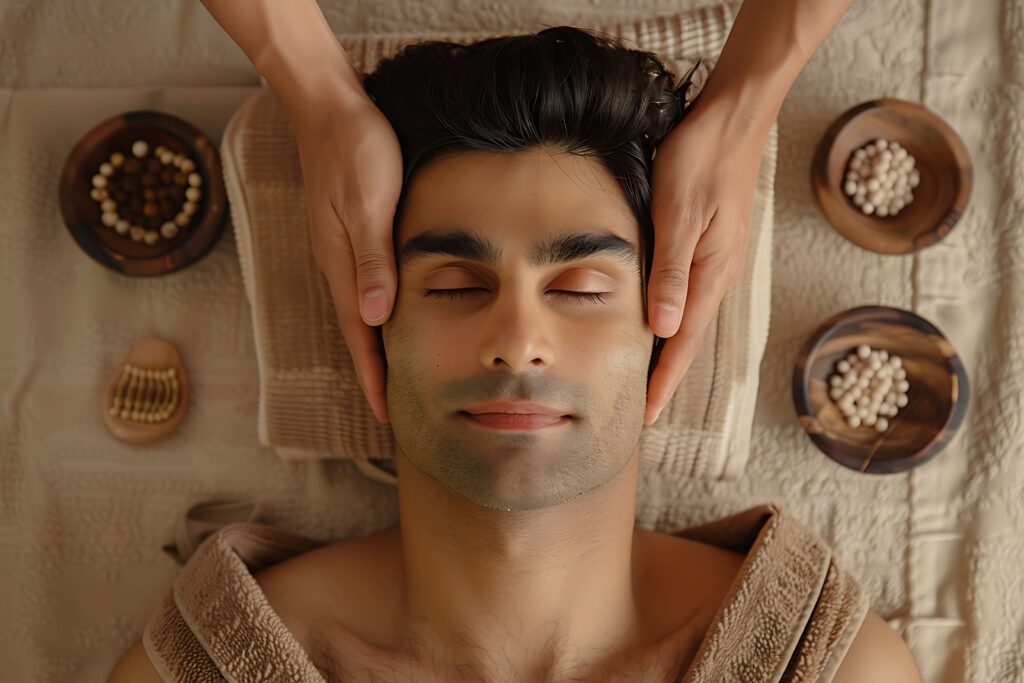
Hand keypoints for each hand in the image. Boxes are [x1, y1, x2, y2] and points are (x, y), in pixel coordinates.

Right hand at [288, 84, 402, 423]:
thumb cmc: (355, 150)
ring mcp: (341, 249)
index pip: (359, 335)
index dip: (374, 375)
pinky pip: (363, 286)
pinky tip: (389, 316)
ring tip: (395, 375)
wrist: (328, 106)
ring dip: (375, 346)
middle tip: (394, 408)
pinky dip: (377, 313)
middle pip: (358, 331)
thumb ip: (371, 261)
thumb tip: (374, 318)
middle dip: (374, 372)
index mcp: (341, 264)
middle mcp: (337, 264)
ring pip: (361, 311)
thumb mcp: (368, 205)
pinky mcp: (349, 233)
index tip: (387, 413)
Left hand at [644, 97, 769, 425]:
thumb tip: (664, 329)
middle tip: (642, 412)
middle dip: (666, 378)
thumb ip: (671, 272)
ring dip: (669, 353)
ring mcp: (717, 261)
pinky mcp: (711, 246)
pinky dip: (674, 320)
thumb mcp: (679, 214)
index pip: (682, 343)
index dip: (663, 382)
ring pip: (689, 319)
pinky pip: (691, 296)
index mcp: (710, 274)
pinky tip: (661, 324)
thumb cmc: (701, 160)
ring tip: (648, 381)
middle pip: (688, 339)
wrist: (733, 119)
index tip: (646, 417)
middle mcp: (718, 275)